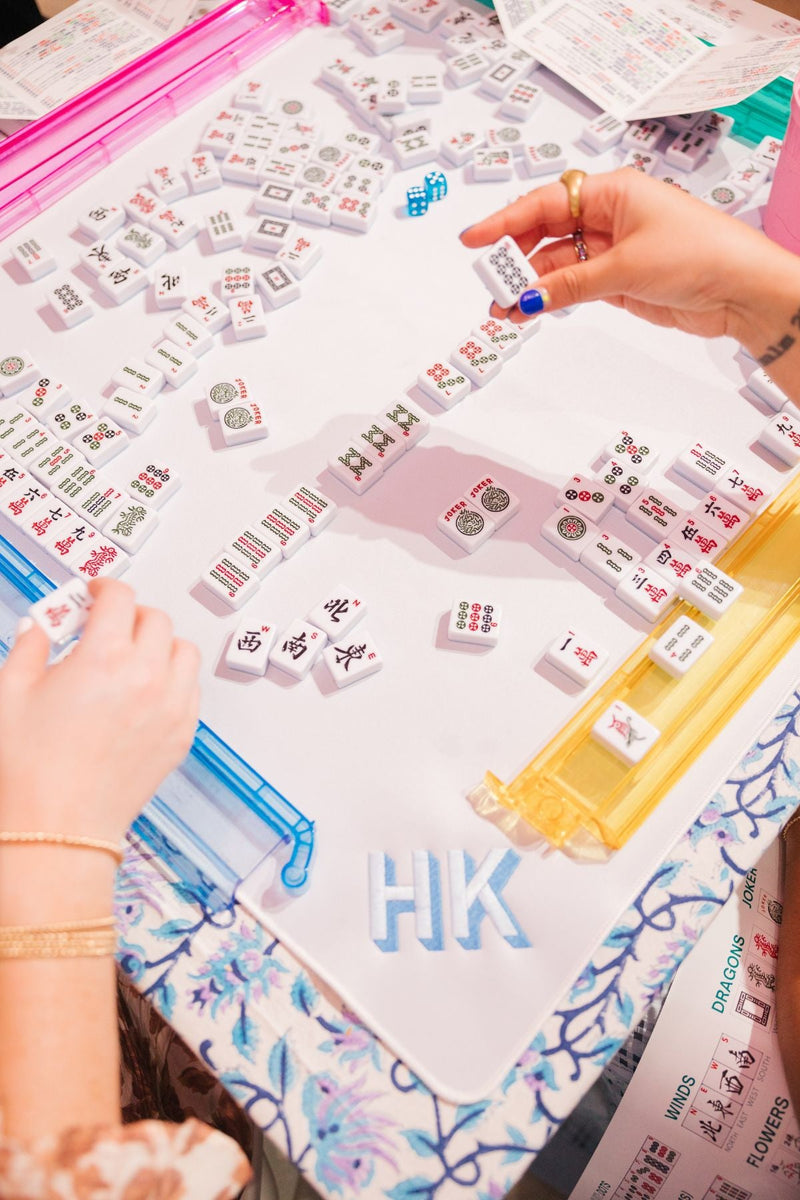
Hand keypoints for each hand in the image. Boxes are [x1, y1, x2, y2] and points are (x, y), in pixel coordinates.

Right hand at [0, 580, 200, 845]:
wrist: (57, 830)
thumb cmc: (29, 770)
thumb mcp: (10, 693)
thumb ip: (30, 647)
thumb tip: (40, 626)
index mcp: (104, 656)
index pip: (119, 597)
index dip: (103, 588)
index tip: (93, 595)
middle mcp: (147, 676)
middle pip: (155, 619)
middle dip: (129, 615)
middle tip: (105, 628)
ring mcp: (171, 707)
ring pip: (183, 651)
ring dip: (159, 644)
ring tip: (130, 658)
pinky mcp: (181, 735)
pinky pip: (191, 689)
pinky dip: (173, 680)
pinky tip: (144, 692)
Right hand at [461, 169, 793, 347]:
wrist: (741, 289)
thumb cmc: (701, 254)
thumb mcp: (626, 267)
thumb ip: (571, 284)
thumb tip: (528, 297)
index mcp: (611, 192)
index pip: (545, 202)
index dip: (505, 220)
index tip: (474, 240)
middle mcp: (608, 216)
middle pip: (545, 232)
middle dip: (514, 258)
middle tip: (488, 283)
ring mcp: (612, 249)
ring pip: (557, 264)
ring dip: (530, 285)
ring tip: (502, 308)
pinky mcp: (619, 280)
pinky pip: (573, 286)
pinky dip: (551, 298)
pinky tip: (529, 310)